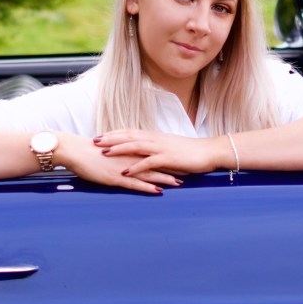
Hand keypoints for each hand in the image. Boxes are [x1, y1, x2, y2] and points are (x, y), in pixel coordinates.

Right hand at [57, 133, 179, 194]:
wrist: (74, 150)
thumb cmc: (88, 152)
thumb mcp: (108, 151)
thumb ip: (120, 154)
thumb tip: (127, 158)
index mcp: (128, 150)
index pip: (152, 153)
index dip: (167, 157)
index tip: (181, 159)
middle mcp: (129, 158)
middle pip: (155, 162)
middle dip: (172, 167)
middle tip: (188, 171)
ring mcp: (123, 168)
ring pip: (149, 173)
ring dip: (165, 178)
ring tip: (180, 183)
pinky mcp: (115, 177)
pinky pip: (135, 184)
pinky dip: (148, 187)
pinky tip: (158, 191)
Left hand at [92, 130, 227, 178]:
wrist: (209, 152)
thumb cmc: (190, 152)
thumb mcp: (169, 148)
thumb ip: (155, 150)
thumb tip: (143, 154)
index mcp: (155, 137)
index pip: (130, 132)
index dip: (114, 134)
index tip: (100, 135)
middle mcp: (155, 140)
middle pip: (129, 136)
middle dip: (110, 138)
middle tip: (94, 141)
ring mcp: (161, 148)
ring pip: (135, 146)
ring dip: (119, 149)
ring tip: (104, 152)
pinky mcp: (168, 159)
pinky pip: (148, 162)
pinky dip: (135, 167)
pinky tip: (125, 171)